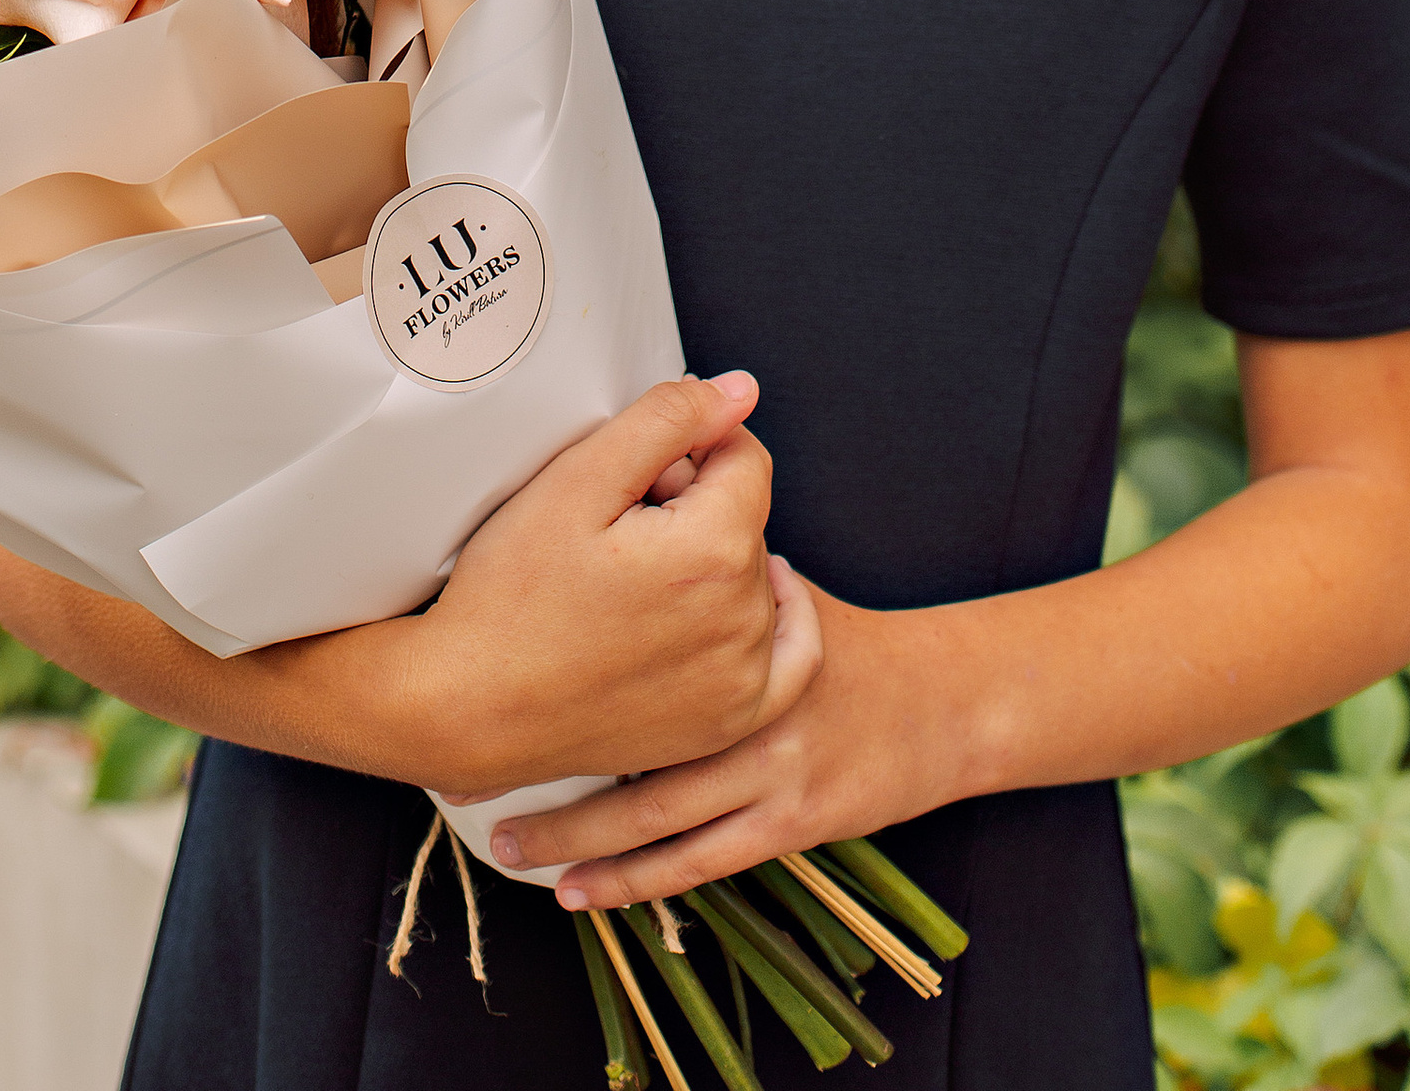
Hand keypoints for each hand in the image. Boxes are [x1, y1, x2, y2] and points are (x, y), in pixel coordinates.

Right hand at [396, 371, 808, 801]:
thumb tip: (740, 391)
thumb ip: (666, 419)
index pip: (743, 456)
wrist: (472, 708)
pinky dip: (777, 621)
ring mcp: (740, 681)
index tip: (635, 478)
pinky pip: (791, 659)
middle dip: (698, 505)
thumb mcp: (576, 480)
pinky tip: (744, 603)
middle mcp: (743, 620)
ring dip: (714, 562)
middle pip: (747, 517)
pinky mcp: (728, 722)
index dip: (688, 450)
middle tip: (621, 530)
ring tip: (635, 580)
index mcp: (715, 552)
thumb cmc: (512, 596)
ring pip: (757, 578)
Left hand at [492, 563, 969, 909]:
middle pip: (633, 728)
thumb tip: (650, 520)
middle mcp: (752, 699)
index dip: (572, 641)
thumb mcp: (785, 586)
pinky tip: (577, 890)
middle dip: (548, 755)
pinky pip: (695, 859)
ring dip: (572, 830)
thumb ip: (715, 571)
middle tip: (469, 771)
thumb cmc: (851, 640)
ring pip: (652, 809)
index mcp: (748, 626)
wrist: (940, 704)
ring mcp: (769, 767)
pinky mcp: (787, 824)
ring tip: (504, 840)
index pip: (652, 625)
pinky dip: (631, 879)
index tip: (499, 646)